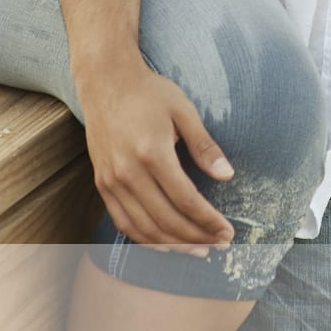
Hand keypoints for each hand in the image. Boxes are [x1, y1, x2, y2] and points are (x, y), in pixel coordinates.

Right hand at [78, 60, 235, 248]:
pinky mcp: (102, 183)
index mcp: (152, 153)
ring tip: (198, 250)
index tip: (228, 232)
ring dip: (174, 245)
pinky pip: (123, 223)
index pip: (187, 201)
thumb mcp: (183, 110)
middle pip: (167, 220)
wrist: (104, 81)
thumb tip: (227, 175)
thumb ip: (205, 145)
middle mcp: (129, 171)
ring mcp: (112, 180)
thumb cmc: (147, 92)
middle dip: (198, 237)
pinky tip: (165, 244)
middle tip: (220, 244)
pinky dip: (145, 240)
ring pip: (145, 228)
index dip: (210, 221)